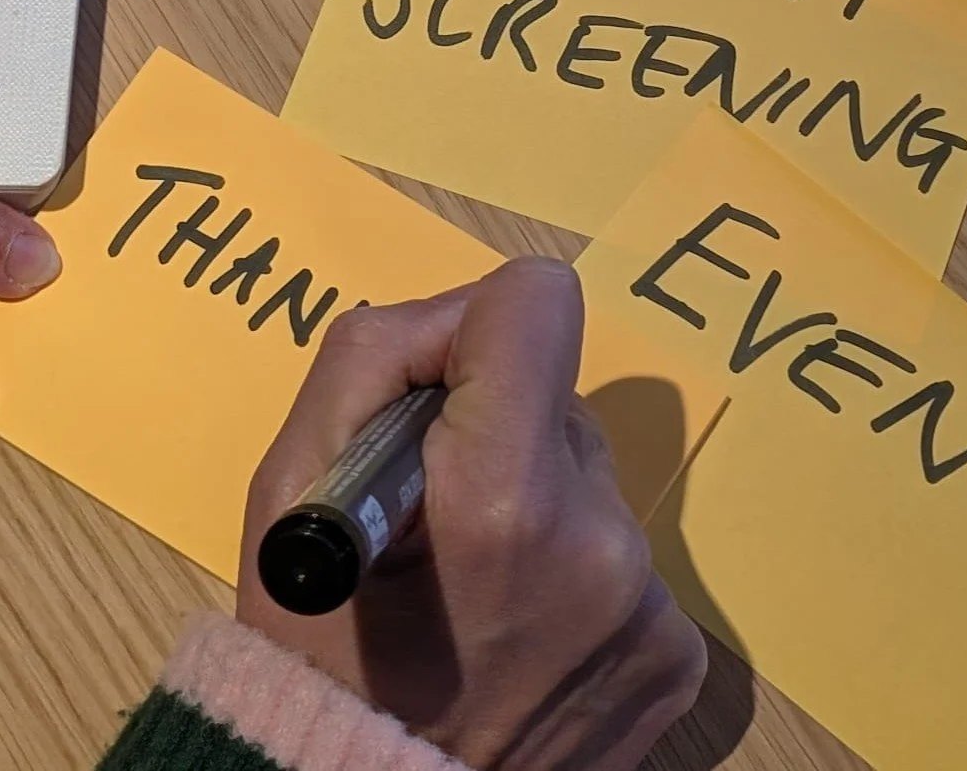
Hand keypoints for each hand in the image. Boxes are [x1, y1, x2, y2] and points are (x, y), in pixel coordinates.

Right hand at [239, 256, 706, 769]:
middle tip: (432, 528)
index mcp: (505, 500)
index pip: (538, 301)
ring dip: (529, 506)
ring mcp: (652, 607)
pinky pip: (619, 554)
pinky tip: (517, 640)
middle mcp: (602, 544)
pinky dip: (567, 576)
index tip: (430, 398)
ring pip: (584, 477)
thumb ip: (370, 363)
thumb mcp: (288, 497)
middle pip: (557, 396)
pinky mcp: (678, 655)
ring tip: (470, 597)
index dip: (469, 329)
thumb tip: (457, 321)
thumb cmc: (313, 665)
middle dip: (490, 433)